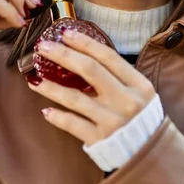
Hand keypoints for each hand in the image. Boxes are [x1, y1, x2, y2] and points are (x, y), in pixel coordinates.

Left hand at [28, 30, 156, 145]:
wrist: (148, 150)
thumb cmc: (141, 116)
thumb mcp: (139, 92)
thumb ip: (118, 76)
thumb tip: (83, 53)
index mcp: (138, 84)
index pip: (108, 57)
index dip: (85, 43)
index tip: (65, 33)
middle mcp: (126, 100)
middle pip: (90, 70)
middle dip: (64, 55)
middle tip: (44, 47)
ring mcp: (112, 120)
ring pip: (75, 98)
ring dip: (52, 87)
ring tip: (35, 80)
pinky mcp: (100, 139)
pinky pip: (73, 124)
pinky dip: (58, 116)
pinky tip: (45, 110)